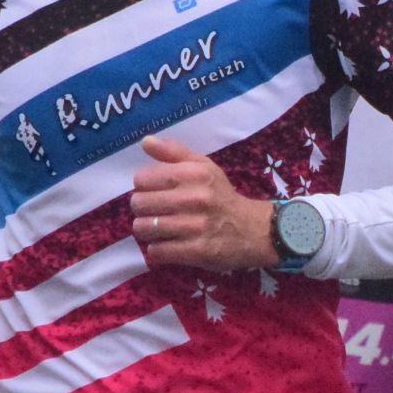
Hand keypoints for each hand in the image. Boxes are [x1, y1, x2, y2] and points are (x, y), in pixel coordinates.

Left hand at [130, 134, 275, 270]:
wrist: (253, 230)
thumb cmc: (221, 196)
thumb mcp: (204, 167)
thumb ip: (174, 152)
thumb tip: (145, 141)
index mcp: (195, 174)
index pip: (142, 179)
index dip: (143, 186)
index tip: (153, 191)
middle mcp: (195, 198)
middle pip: (139, 204)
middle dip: (142, 209)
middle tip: (155, 212)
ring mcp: (196, 226)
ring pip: (144, 228)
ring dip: (147, 230)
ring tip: (158, 229)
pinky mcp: (197, 252)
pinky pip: (157, 251)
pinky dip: (157, 250)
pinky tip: (167, 244)